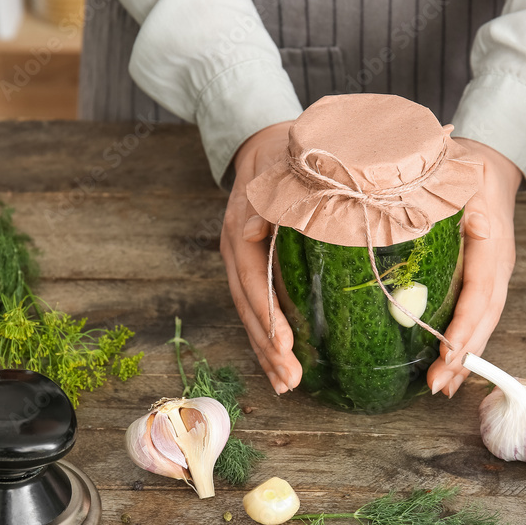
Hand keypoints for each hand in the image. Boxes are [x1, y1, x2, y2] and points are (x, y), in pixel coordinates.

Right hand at [220, 121, 301, 394]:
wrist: (266, 140)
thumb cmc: (283, 150)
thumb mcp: (280, 164)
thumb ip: (271, 195)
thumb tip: (257, 229)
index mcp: (241, 227)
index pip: (251, 279)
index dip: (266, 314)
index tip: (283, 346)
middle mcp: (236, 248)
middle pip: (248, 306)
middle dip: (267, 346)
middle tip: (290, 381)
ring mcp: (242, 259)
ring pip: (250, 312)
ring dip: (266, 351)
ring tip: (286, 384)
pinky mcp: (254, 264)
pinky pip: (258, 305)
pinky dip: (269, 335)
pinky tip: (281, 363)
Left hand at [425, 138, 521, 397]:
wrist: (494, 160)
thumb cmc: (465, 164)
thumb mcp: (448, 170)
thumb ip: (423, 192)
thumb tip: (379, 208)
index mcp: (490, 238)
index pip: (481, 288)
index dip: (466, 323)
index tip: (448, 351)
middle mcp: (497, 261)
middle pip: (486, 315)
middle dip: (464, 354)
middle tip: (437, 384)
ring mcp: (494, 272)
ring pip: (484, 321)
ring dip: (465, 356)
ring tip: (442, 386)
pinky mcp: (483, 278)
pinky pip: (476, 314)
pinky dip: (464, 341)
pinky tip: (447, 364)